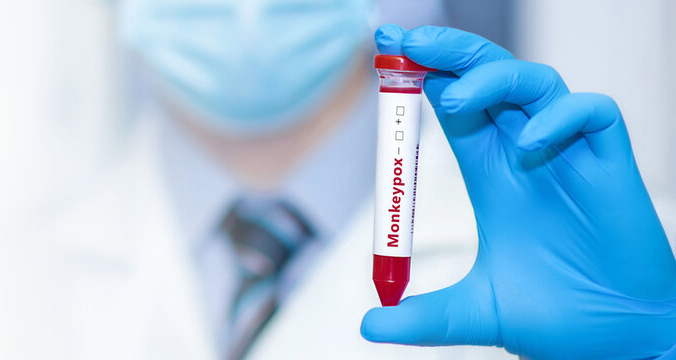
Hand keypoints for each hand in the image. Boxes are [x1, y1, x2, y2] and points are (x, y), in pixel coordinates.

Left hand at [361, 25, 675, 358]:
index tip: (384, 51)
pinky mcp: (611, 164)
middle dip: (448, 54)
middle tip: (403, 41)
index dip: (423, 76)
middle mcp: (525, 152)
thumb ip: (424, 316)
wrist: (619, 340)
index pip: (453, 104)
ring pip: (537, 83)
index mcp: (490, 172)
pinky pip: (594, 114)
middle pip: (487, 78)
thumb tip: (367, 326)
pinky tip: (531, 145)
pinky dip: (563, 117)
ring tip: (452, 96)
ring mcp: (569, 154)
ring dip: (494, 77)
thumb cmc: (555, 317)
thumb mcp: (476, 311)